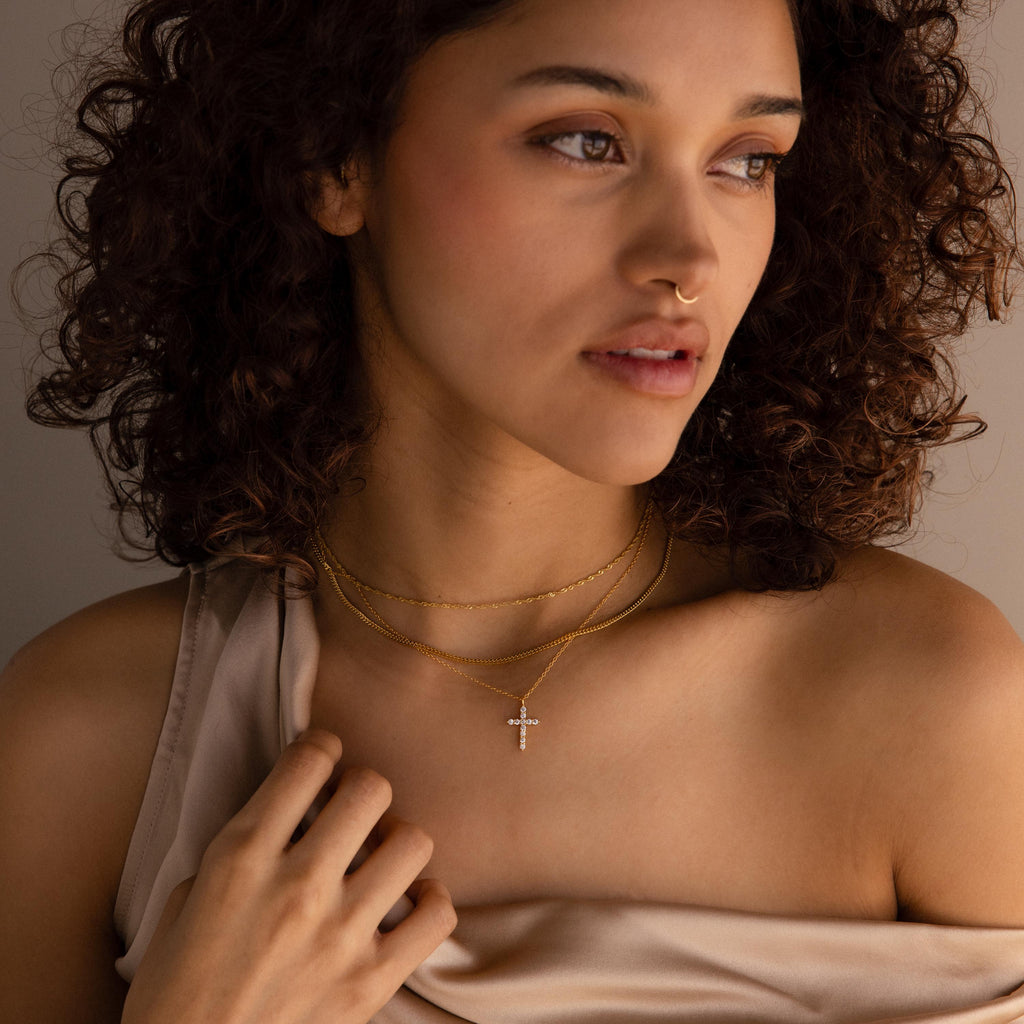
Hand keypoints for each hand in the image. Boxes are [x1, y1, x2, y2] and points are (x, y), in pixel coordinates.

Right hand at [121, 730, 455, 1023]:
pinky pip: (437, 915)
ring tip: (379, 859)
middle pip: (370, 789)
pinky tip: (408, 905)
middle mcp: (297, 885)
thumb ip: (237, 852)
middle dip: (363, 789)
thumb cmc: (175, 995)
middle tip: (352, 811)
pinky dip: (430, 902)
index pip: (309, 760)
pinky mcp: (372, 981)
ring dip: (397, 842)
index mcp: (241, 857)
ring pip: (412, 841)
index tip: (323, 761)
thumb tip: (285, 818)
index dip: (322, 748)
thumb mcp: (182, 904)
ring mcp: (340, 933)